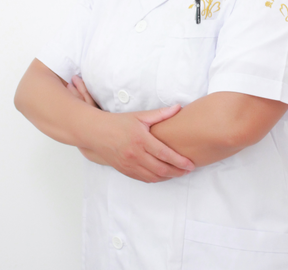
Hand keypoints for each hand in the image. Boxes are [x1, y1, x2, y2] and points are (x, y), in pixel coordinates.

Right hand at [67, 76, 194, 181]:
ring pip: (153, 177)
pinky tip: (163, 175)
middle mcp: (135, 154)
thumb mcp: (140, 116)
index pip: (164, 154)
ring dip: (168, 177)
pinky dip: (156, 179)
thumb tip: (178, 107)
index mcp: (141, 140)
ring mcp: (129, 165)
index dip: (179, 161)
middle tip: (189, 170)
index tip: (191, 164)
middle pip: (161, 169)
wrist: (97, 133)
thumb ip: (160, 114)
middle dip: (177, 172)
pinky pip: (143, 179)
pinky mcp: (125, 171)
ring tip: (179, 173)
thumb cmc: (119, 122)